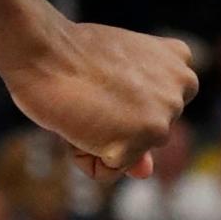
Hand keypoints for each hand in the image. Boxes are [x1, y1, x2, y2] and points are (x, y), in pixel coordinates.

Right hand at [3, 17, 196, 182]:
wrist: (40, 48)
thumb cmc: (68, 53)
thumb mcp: (115, 78)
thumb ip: (139, 120)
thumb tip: (146, 171)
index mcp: (176, 59)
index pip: (160, 109)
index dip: (128, 101)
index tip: (107, 76)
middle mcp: (180, 85)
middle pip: (148, 134)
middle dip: (116, 124)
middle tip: (91, 90)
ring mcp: (163, 115)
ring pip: (130, 154)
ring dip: (98, 140)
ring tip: (82, 103)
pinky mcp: (140, 140)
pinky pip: (107, 171)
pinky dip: (84, 155)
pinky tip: (75, 121)